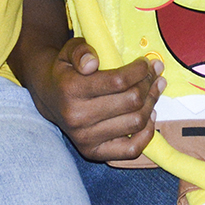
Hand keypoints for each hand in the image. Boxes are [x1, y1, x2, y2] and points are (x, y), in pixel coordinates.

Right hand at [25, 36, 163, 161]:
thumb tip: (92, 62)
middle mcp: (77, 117)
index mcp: (70, 89)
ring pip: (135, 122)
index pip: (118, 81)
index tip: (146, 63)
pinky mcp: (93, 153)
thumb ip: (81, 50)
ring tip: (155, 89)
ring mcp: (85, 138)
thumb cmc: (66, 70)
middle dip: (149, 84)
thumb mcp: (69, 51)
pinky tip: (150, 115)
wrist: (49, 97)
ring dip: (152, 103)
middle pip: (131, 101)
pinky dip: (147, 134)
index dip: (140, 71)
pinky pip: (131, 150)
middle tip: (155, 73)